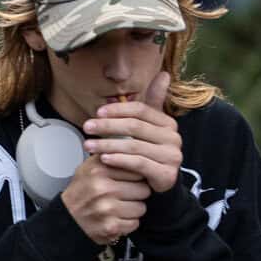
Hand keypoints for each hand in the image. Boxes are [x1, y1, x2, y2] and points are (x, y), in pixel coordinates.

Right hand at [60, 154, 150, 246]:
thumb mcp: (90, 167)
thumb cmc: (82, 191)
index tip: (132, 179)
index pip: (136, 168)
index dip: (137, 175)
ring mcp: (107, 208)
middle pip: (143, 189)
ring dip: (134, 209)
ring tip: (121, 206)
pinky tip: (117, 218)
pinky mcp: (111, 226)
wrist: (68, 218)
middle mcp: (103, 188)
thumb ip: (110, 156)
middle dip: (138, 193)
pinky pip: (135, 223)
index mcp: (99, 169)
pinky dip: (128, 223)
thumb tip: (134, 147)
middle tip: (126, 195)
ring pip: (141, 207)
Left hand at [84, 68, 183, 194]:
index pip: (140, 110)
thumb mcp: (150, 127)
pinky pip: (138, 163)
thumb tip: (164, 74)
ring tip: (89, 145)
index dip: (117, 110)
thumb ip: (154, 103)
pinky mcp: (166, 174)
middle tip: (87, 127)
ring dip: (107, 144)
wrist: (163, 186)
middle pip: (135, 127)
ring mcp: (171, 157)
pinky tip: (104, 159)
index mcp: (168, 123)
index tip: (96, 113)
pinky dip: (119, 160)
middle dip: (107, 126)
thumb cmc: (150, 154)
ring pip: (134, 146)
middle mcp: (173, 138)